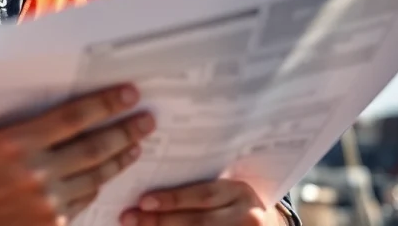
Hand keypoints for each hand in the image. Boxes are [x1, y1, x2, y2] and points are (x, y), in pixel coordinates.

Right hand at [0, 84, 154, 225]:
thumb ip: (29, 129)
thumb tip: (68, 116)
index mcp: (18, 141)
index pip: (74, 117)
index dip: (106, 104)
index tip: (128, 95)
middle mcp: (37, 171)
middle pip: (95, 147)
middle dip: (125, 131)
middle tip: (145, 121)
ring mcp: (47, 201)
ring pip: (96, 176)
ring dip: (118, 160)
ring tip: (133, 147)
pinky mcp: (52, 225)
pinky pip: (83, 202)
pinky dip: (97, 187)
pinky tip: (105, 177)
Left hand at [120, 178, 286, 225]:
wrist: (268, 225)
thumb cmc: (234, 201)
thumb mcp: (225, 188)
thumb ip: (198, 183)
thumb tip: (151, 176)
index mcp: (239, 191)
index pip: (203, 196)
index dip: (172, 199)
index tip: (142, 201)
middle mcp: (246, 216)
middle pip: (198, 222)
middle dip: (161, 221)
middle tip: (130, 218)